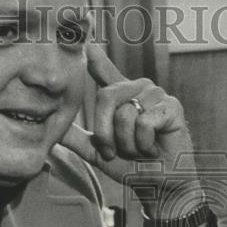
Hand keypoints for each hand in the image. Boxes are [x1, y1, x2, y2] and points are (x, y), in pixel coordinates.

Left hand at [61, 43, 203, 219]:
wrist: (159, 184)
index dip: (94, 56)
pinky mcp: (172, 106)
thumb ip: (78, 138)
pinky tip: (154, 148)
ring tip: (140, 149)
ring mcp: (156, 96)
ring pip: (125, 113)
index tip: (84, 41)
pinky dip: (144, 143)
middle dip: (107, 132)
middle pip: (106, 97)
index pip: (104, 72)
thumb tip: (54, 128)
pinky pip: (144, 122)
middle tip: (118, 151)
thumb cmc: (133, 166)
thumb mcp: (99, 152)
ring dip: (128, 142)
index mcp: (120, 97)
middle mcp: (138, 90)